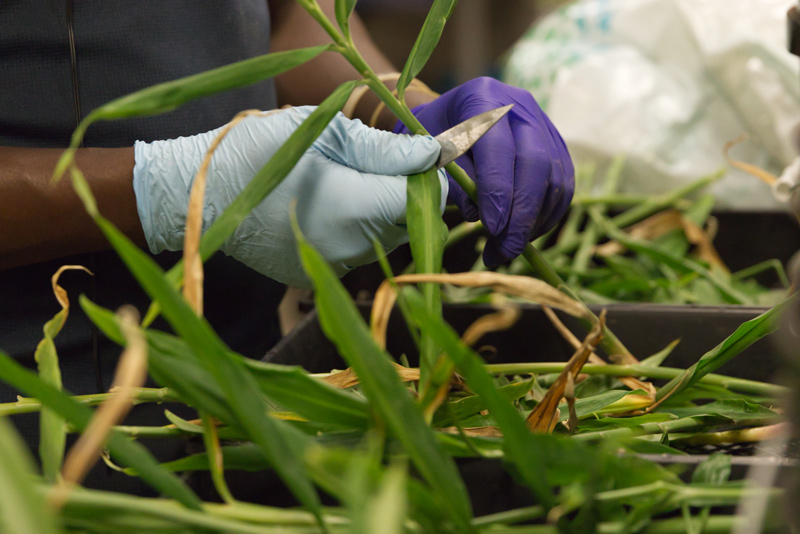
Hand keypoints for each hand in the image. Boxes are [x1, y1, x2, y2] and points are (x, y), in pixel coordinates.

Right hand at [133, 106, 445, 286]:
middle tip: (370, 165)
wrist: (199, 194)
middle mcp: (350, 248)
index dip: (424, 178)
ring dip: (377, 215)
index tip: (409, 159)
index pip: (423, 201)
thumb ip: (382, 148)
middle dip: (401, 195)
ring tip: (341, 184)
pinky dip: (350, 232)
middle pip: (406, 224)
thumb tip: (432, 155)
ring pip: (382, 242)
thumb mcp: (322, 132)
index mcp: (355, 208)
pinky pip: (352, 254)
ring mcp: (331, 268)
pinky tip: (321, 209)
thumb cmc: (257, 151)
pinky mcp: (313, 276)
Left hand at [394, 77, 573, 266]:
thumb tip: (477, 213)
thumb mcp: (427, 154)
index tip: (492, 227)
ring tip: (508, 248)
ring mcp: (543, 124)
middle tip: (505, 250)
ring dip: (535, 220)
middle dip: (522, 214)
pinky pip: (563, 184)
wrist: (447, 119)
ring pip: (555, 177)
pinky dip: (547, 215)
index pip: (498, 147)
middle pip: (536, 163)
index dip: (498, 190)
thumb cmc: (429, 138)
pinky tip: (526, 235)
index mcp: (482, 98)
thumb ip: (450, 179)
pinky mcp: (556, 145)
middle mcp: (519, 106)